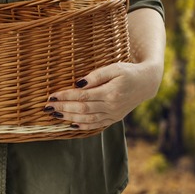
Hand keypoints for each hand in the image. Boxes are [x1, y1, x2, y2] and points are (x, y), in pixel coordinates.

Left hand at [44, 61, 162, 130]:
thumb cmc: (129, 71)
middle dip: (63, 108)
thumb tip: (78, 83)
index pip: (83, 96)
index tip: (51, 96)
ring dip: (69, 117)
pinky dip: (82, 126)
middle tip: (47, 107)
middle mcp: (112, 106)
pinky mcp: (114, 119)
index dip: (66, 96)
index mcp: (111, 92)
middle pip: (82, 109)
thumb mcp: (114, 68)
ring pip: (87, 120)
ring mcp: (113, 114)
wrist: (147, 83)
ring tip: (55, 114)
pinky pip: (96, 125)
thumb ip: (96, 76)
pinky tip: (70, 124)